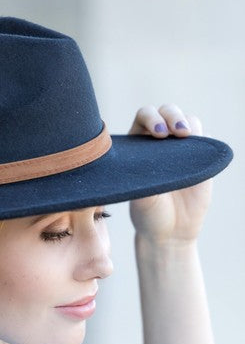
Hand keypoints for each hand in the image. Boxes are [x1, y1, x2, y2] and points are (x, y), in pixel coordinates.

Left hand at [128, 103, 211, 244]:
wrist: (171, 231)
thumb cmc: (149, 213)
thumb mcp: (140, 197)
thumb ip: (140, 179)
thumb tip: (142, 163)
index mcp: (138, 145)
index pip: (143, 118)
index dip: (150, 118)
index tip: (157, 134)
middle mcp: (159, 142)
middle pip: (166, 112)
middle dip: (171, 115)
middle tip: (174, 132)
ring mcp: (181, 148)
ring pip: (187, 120)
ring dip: (187, 122)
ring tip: (186, 137)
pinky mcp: (200, 157)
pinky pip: (204, 138)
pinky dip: (203, 138)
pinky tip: (199, 149)